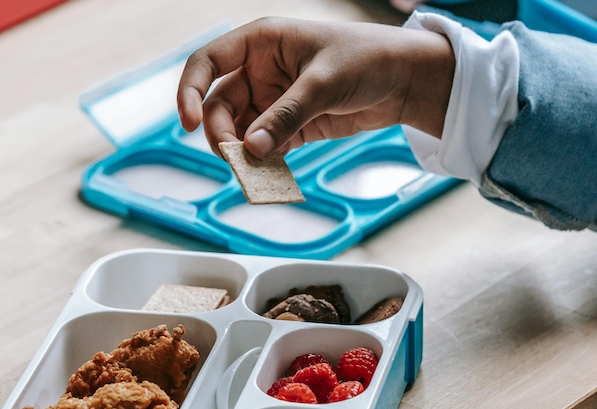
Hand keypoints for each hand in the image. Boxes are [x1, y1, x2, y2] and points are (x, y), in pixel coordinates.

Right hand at [176, 17, 454, 157]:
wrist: (406, 80)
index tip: (190, 123)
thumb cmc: (367, 60)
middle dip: (222, 133)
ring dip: (242, 154)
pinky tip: (270, 177)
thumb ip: (286, 116)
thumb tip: (253, 149)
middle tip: (235, 158)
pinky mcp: (290, 127)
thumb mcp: (323, 84)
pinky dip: (264, 164)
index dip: (190, 91)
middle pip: (220, 106)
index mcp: (261, 42)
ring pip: (240, 132)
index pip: (207, 62)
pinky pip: (265, 148)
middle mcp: (260, 70)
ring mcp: (273, 100)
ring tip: (254, 173)